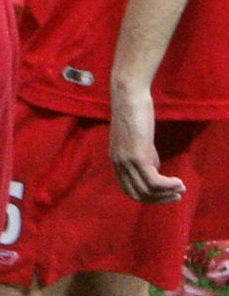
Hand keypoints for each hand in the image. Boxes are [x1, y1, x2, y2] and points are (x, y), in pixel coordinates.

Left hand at [110, 85, 184, 202]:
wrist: (129, 95)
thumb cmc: (135, 111)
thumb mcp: (140, 139)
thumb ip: (146, 155)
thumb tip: (156, 169)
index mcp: (116, 162)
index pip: (130, 189)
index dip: (148, 196)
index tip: (164, 195)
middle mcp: (118, 165)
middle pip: (137, 194)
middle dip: (158, 199)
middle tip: (175, 197)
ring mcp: (127, 162)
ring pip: (146, 190)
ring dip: (165, 194)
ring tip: (180, 191)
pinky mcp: (137, 156)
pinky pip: (153, 180)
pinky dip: (167, 185)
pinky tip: (178, 182)